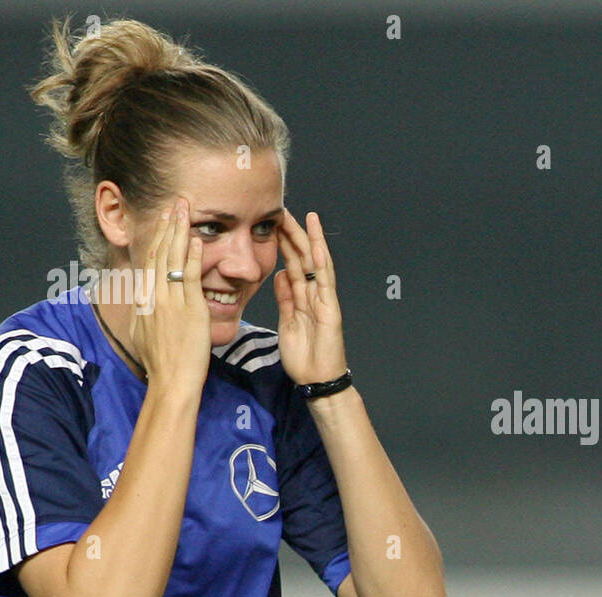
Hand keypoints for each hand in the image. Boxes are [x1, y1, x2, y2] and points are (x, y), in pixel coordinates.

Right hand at [128, 197, 210, 388]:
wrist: (171, 381)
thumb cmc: (163, 365)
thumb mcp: (146, 335)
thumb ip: (147, 317)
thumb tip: (144, 308)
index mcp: (146, 302)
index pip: (151, 262)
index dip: (158, 238)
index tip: (163, 221)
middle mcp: (155, 297)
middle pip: (160, 253)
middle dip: (168, 226)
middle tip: (174, 204)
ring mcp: (171, 302)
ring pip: (173, 259)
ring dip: (179, 232)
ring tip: (184, 210)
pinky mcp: (189, 310)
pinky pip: (190, 277)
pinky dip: (193, 257)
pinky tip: (196, 240)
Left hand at [274, 209, 347, 384]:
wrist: (316, 379)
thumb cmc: (303, 357)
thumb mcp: (287, 322)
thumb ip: (285, 298)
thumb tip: (279, 275)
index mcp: (302, 298)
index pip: (292, 264)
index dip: (283, 244)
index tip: (271, 224)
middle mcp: (314, 295)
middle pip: (303, 258)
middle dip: (294, 234)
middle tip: (283, 211)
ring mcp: (324, 300)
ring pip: (316, 264)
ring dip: (311, 240)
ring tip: (305, 217)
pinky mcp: (330, 308)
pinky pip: (325, 281)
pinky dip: (322, 261)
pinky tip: (317, 244)